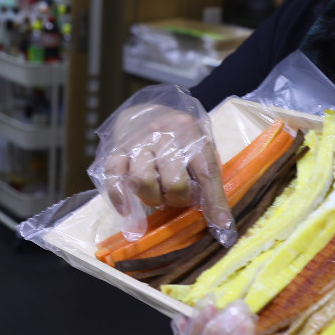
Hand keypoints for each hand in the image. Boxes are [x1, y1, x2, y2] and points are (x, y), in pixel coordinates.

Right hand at [96, 101, 231, 233]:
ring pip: (142, 180)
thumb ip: (207, 175)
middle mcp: (165, 135)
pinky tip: (127, 210)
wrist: (146, 111)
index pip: (206, 171)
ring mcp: (138, 142)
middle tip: (178, 197)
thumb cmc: (180, 137)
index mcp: (192, 133)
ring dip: (152, 198)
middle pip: (174, 181)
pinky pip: (114, 177)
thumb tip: (220, 220)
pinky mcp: (116, 150)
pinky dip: (119, 197)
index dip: (214, 200)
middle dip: (178, 199)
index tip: (219, 223)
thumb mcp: (201, 146)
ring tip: (157, 195)